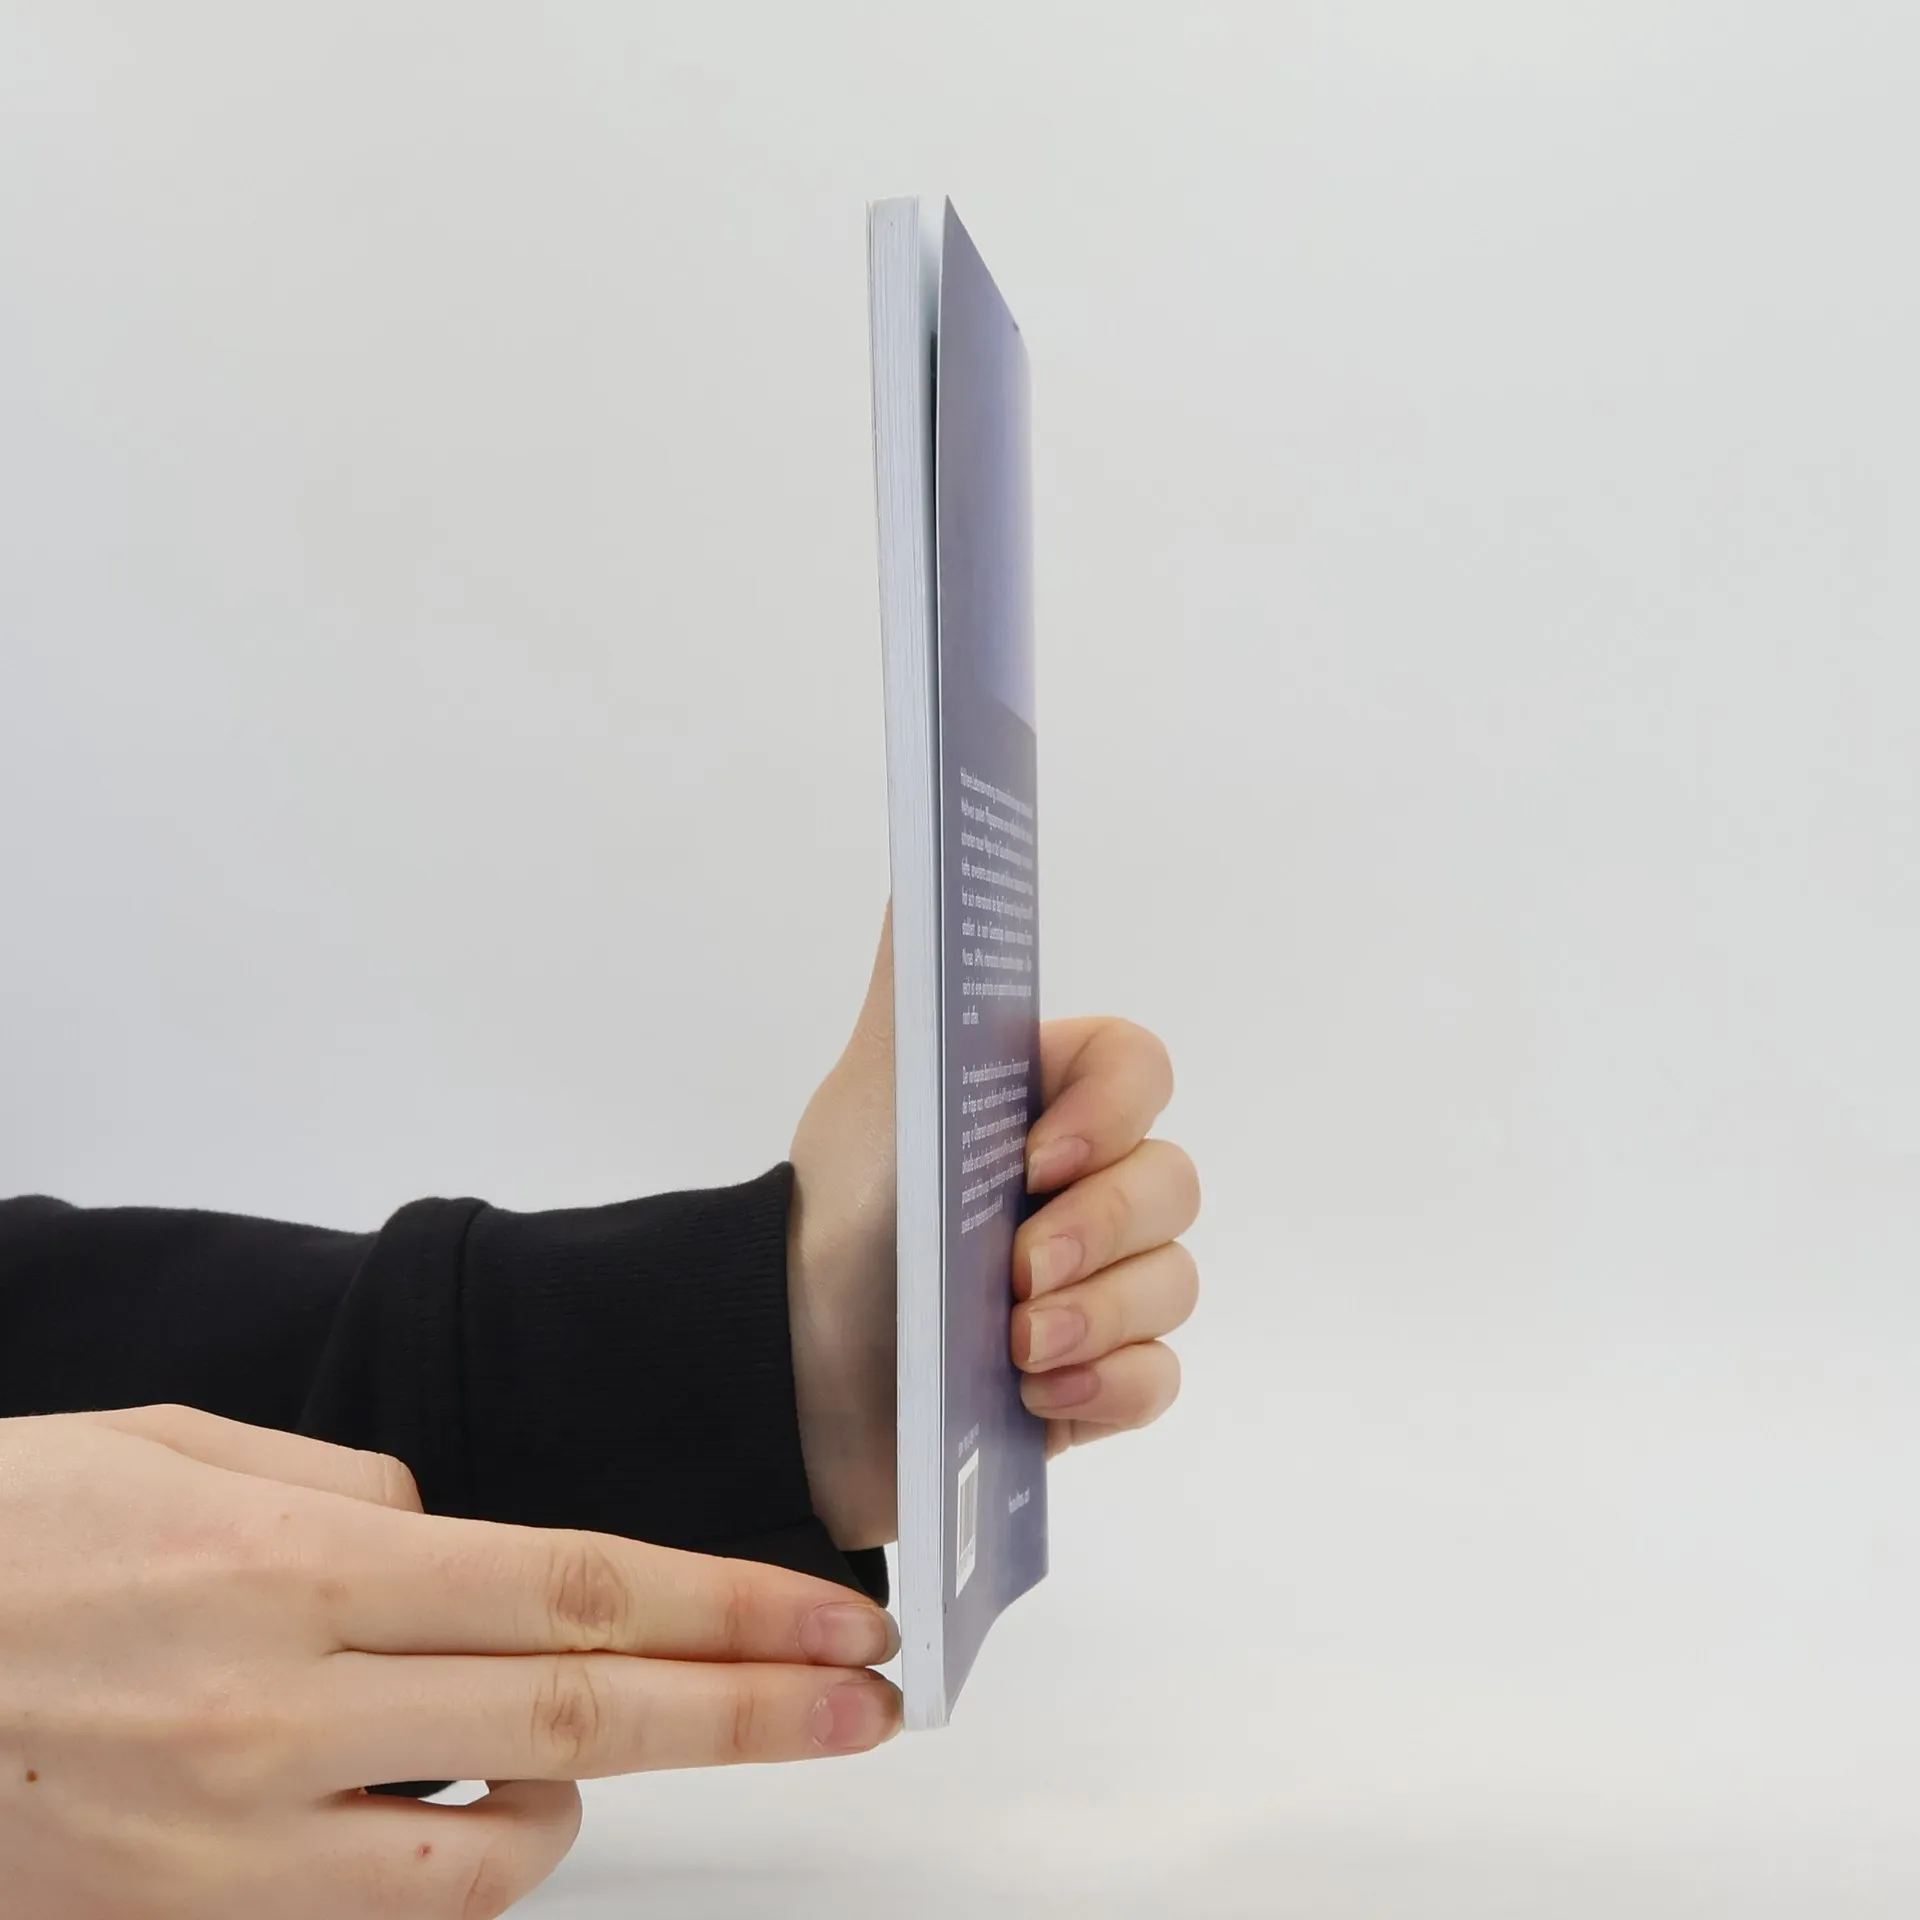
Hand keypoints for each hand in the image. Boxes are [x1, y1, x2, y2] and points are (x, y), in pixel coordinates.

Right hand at [0, 1406, 899, 1919]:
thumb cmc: (5, 1533)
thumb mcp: (176, 1446)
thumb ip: (344, 1484)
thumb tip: (458, 1526)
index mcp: (297, 1560)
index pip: (577, 1584)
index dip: (729, 1602)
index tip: (835, 1617)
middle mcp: (285, 1704)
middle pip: (582, 1713)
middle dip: (753, 1710)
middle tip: (870, 1707)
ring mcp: (238, 1837)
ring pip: (500, 1847)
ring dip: (598, 1791)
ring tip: (619, 1739)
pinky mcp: (192, 1919)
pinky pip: (393, 1917)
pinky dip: (472, 1860)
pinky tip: (472, 1802)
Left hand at [788, 906, 1200, 1547]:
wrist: (790, 1367)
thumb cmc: (842, 1210)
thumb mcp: (877, 1083)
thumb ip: (914, 968)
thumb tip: (930, 856)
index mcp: (1046, 1104)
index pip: (1139, 1072)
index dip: (1110, 1113)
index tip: (1037, 1159)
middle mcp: (1086, 1188)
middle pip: (1173, 1182)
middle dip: (1099, 1232)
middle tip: (1014, 1271)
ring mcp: (1098, 1286)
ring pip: (1174, 1282)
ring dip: (1098, 1317)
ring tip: (1013, 1348)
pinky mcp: (1095, 1376)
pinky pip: (1160, 1377)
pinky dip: (1112, 1384)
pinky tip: (1039, 1395)